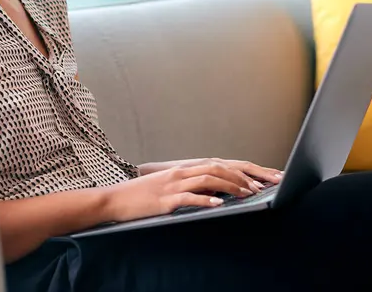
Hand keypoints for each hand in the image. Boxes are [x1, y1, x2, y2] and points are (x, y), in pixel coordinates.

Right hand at [104, 162, 275, 222]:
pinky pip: (190, 198)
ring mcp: (173, 185)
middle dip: (239, 178)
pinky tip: (219, 205)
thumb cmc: (140, 195)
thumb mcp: (166, 187)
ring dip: (229, 187)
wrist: (115, 198)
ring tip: (244, 195)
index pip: (215, 165)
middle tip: (256, 188)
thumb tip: (210, 194)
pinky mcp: (166, 200)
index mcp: (181, 170)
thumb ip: (187, 187)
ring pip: (207, 180)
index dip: (236, 172)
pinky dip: (206, 201)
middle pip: (216, 169)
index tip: (253, 181)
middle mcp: (180, 173)